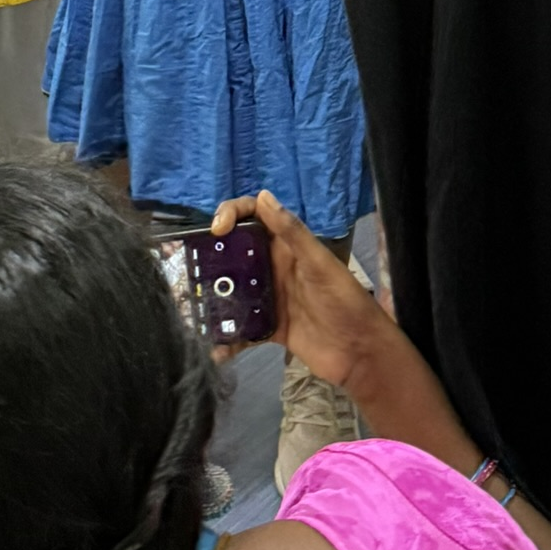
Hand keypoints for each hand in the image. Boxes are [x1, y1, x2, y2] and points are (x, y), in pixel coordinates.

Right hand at [210, 190, 381, 393]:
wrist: (361, 354)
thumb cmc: (345, 302)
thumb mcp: (320, 265)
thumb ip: (293, 233)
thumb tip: (263, 196)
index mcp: (286, 246)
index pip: (254, 217)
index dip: (232, 214)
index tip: (216, 230)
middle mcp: (273, 267)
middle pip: (235, 254)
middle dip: (211, 258)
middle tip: (189, 271)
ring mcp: (269, 298)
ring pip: (233, 291)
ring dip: (214, 299)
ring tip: (194, 311)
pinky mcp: (268, 327)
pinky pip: (241, 328)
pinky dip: (227, 338)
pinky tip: (217, 349)